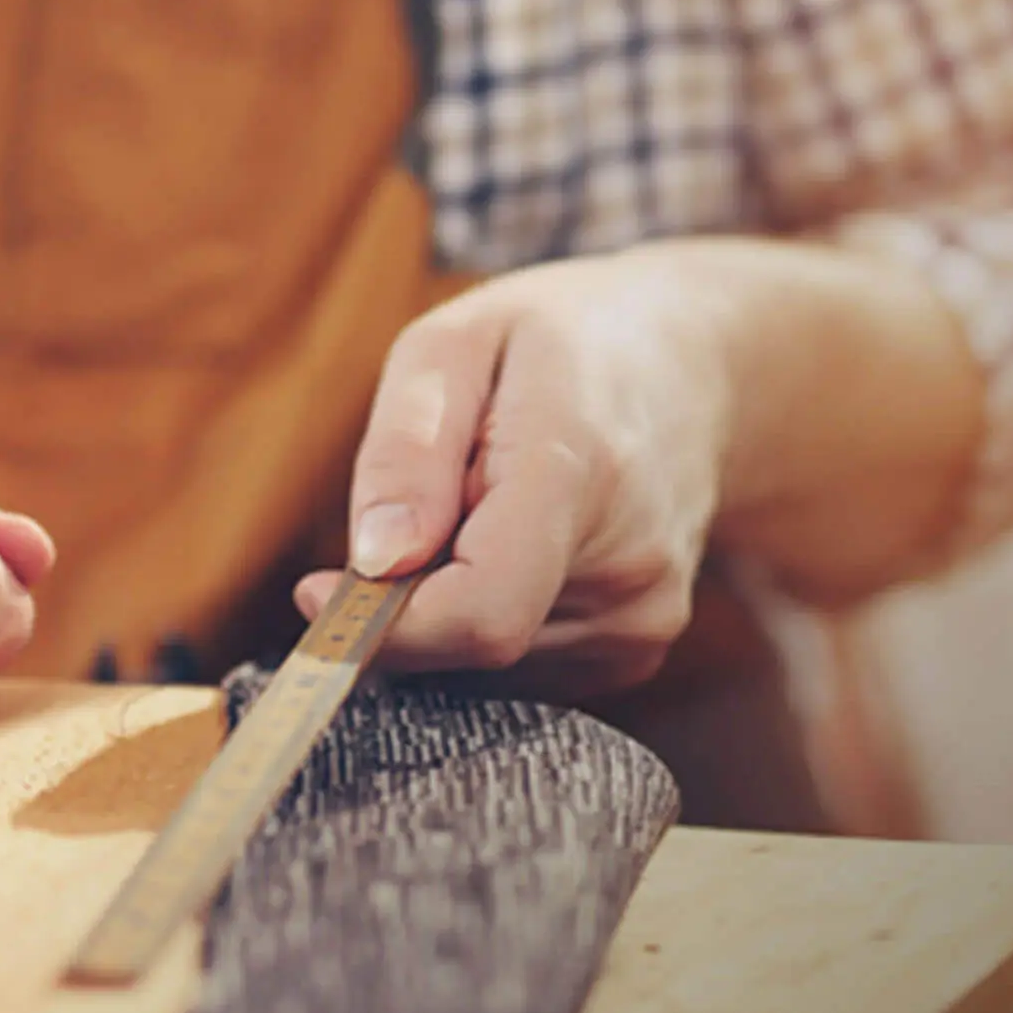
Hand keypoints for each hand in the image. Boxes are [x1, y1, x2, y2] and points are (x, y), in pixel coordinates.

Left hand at [296, 254, 732, 695]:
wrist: (695, 370)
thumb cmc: (559, 344)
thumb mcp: (455, 343)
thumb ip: (406, 452)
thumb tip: (372, 563)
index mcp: (580, 475)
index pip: (479, 614)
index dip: (383, 627)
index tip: (316, 591)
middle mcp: (629, 569)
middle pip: (464, 642)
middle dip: (409, 592)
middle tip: (433, 502)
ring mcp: (641, 622)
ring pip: (480, 664)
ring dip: (447, 601)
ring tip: (488, 509)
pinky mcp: (635, 653)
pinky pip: (513, 668)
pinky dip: (484, 615)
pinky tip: (516, 545)